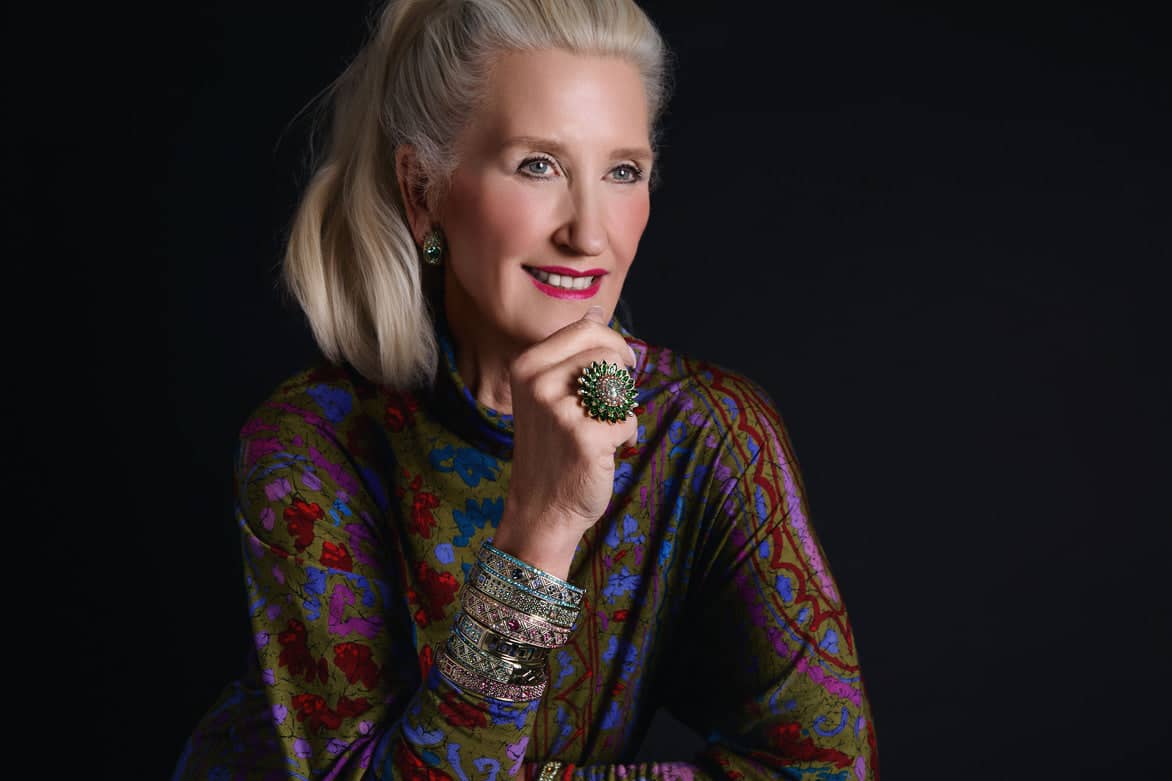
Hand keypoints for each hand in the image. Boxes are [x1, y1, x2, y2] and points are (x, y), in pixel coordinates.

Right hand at [494, 306, 638, 575]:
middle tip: (616, 398)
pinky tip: (605, 453)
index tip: (622, 364)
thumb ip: (571, 355)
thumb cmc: (552, 449)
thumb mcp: (548, 394)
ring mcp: (560, 410)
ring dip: (622, 406)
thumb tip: (596, 310)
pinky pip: (627, 420)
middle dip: (622, 372)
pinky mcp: (585, 436)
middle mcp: (538, 382)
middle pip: (606, 350)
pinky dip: (625, 436)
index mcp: (527, 366)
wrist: (541, 509)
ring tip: (605, 428)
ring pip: (619, 383)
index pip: (586, 328)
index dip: (614, 343)